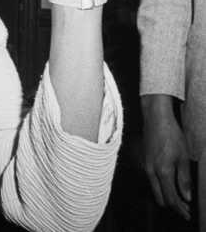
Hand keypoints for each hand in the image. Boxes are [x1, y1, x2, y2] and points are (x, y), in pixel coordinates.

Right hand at [142, 94, 191, 219]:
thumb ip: (184, 179)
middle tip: (185, 209)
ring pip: (155, 189)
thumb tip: (186, 196)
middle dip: (173, 205)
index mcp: (162, 171)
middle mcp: (151, 171)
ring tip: (180, 198)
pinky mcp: (144, 161)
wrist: (155, 119)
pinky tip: (170, 183)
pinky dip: (161, 186)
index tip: (188, 213)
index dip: (180, 208)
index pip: (171, 197)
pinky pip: (152, 180)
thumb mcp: (183, 157)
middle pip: (160, 197)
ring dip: (166, 196)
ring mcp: (145, 166)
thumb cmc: (171, 135)